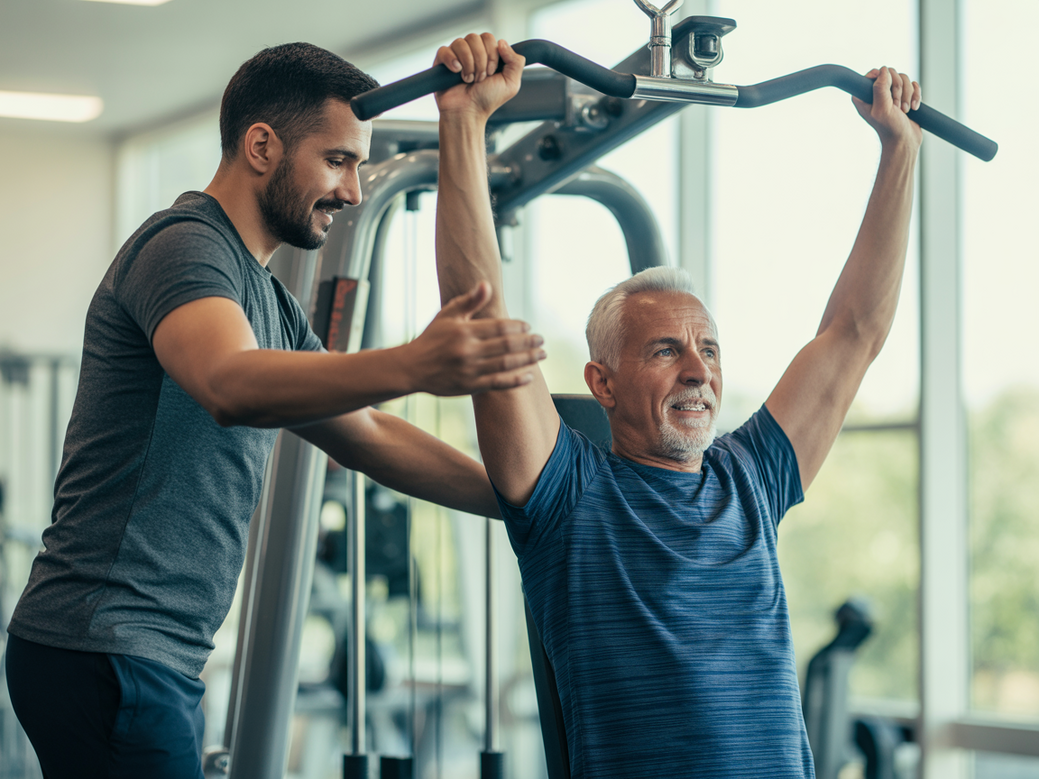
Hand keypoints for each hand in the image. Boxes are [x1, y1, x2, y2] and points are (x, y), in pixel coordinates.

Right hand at [404, 281, 545, 394]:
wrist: (411, 368)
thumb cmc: (431, 338)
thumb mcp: (447, 315)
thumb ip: (469, 301)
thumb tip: (486, 285)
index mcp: (464, 331)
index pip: (499, 327)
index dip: (518, 327)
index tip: (529, 327)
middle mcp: (468, 351)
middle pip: (507, 345)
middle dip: (529, 342)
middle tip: (542, 340)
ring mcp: (470, 370)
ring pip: (506, 364)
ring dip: (528, 359)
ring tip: (541, 354)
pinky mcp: (470, 387)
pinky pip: (498, 384)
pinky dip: (515, 380)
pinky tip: (529, 375)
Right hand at [433, 33, 524, 119]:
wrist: (468, 113)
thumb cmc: (487, 101)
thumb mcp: (511, 83)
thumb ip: (516, 62)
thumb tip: (502, 42)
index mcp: (487, 54)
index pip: (488, 38)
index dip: (491, 54)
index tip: (491, 73)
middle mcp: (471, 52)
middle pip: (474, 38)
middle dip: (480, 60)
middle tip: (480, 78)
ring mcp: (456, 56)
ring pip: (460, 43)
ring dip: (468, 64)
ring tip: (468, 79)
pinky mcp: (441, 62)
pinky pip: (444, 50)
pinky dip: (452, 61)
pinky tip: (456, 72)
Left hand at [853, 66, 922, 149]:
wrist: (904, 141)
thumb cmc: (890, 128)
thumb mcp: (883, 108)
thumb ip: (880, 88)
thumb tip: (884, 70)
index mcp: (863, 96)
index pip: (873, 73)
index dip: (885, 79)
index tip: (889, 94)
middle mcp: (875, 93)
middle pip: (891, 74)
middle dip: (899, 89)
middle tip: (898, 106)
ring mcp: (890, 94)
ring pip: (903, 78)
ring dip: (908, 94)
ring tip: (905, 110)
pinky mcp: (903, 96)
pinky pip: (913, 84)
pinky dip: (916, 95)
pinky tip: (914, 108)